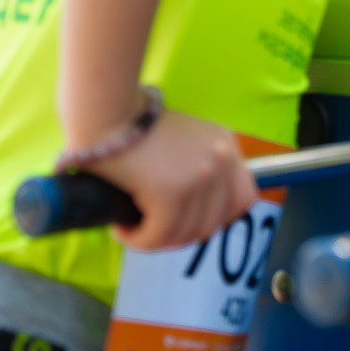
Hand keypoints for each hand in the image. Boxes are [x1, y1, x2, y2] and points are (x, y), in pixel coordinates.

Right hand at [90, 110, 256, 251]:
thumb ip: (197, 165)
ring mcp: (200, 176)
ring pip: (185, 234)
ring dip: (157, 239)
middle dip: (182, 234)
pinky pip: (158, 235)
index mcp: (226, 145)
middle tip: (153, 230)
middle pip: (214, 223)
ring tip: (133, 228)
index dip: (218, 218)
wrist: (105, 110)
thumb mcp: (182, 139)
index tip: (192, 222)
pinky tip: (122, 229)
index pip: (244, 198)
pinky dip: (139, 240)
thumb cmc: (132, 124)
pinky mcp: (172, 193)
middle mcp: (221, 160)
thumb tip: (195, 211)